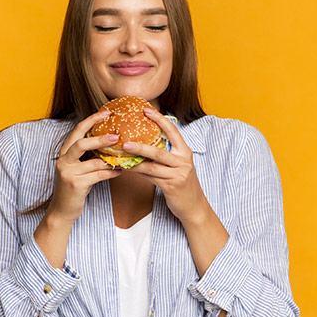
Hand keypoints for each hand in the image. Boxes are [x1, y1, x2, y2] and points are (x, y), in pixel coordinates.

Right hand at [46, 110, 121, 223]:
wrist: (62, 210)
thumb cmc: (74, 187)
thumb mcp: (79, 168)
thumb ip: (89, 156)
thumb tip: (111, 143)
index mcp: (64, 153)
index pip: (77, 131)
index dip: (91, 120)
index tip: (106, 112)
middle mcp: (63, 160)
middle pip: (81, 143)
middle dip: (100, 137)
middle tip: (117, 135)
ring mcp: (68, 172)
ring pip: (93, 161)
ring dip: (111, 158)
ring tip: (124, 155)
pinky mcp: (75, 184)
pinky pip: (98, 175)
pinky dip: (111, 172)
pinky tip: (120, 171)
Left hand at [125, 108, 208, 223]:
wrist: (194, 207)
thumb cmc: (183, 184)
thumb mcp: (178, 167)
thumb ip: (166, 155)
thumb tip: (144, 144)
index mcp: (185, 152)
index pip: (172, 131)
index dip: (159, 120)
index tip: (146, 110)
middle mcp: (183, 162)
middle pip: (158, 151)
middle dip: (140, 145)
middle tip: (125, 141)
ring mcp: (178, 175)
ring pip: (152, 166)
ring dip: (134, 161)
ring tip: (121, 155)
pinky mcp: (172, 186)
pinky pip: (150, 177)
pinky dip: (138, 172)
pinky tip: (127, 169)